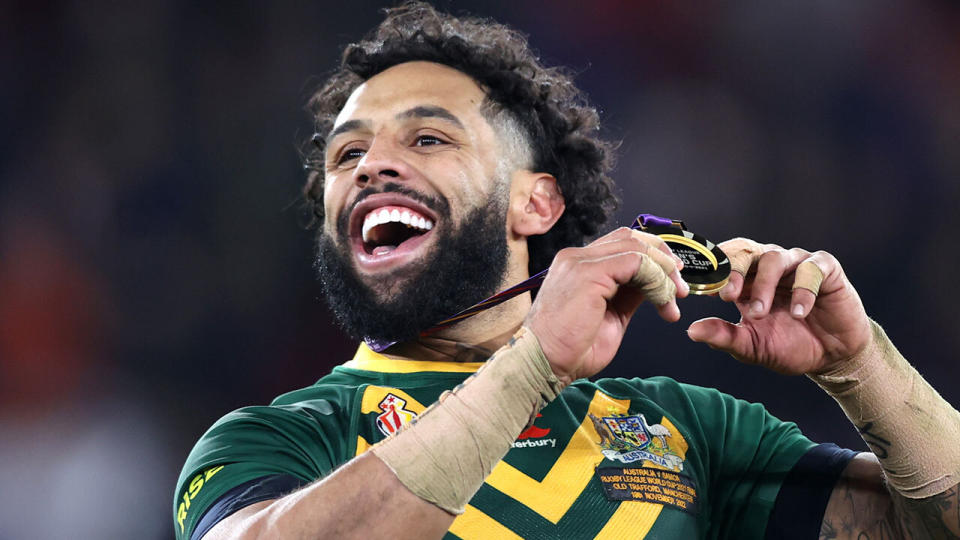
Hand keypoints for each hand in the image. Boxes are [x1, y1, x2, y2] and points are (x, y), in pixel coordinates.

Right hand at [524, 227, 687, 384]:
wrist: (542, 363)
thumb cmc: (569, 350)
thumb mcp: (610, 316)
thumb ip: (629, 295)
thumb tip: (655, 285)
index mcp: (578, 265)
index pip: (622, 244)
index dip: (653, 258)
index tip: (672, 282)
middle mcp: (577, 257)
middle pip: (632, 238)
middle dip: (664, 260)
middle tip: (679, 290)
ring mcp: (580, 262)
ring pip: (637, 248)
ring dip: (664, 273)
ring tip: (671, 302)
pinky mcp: (588, 273)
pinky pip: (636, 263)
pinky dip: (656, 281)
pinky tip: (661, 302)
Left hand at [687, 238, 871, 374]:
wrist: (832, 357)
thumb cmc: (789, 347)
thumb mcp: (751, 346)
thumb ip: (724, 336)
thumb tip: (691, 331)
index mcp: (747, 281)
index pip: (724, 264)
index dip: (711, 273)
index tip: (698, 290)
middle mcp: (768, 267)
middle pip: (744, 251)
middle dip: (733, 271)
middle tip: (728, 295)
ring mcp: (796, 265)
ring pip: (774, 257)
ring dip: (764, 285)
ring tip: (761, 313)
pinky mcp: (825, 269)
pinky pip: (811, 268)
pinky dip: (802, 289)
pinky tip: (798, 312)